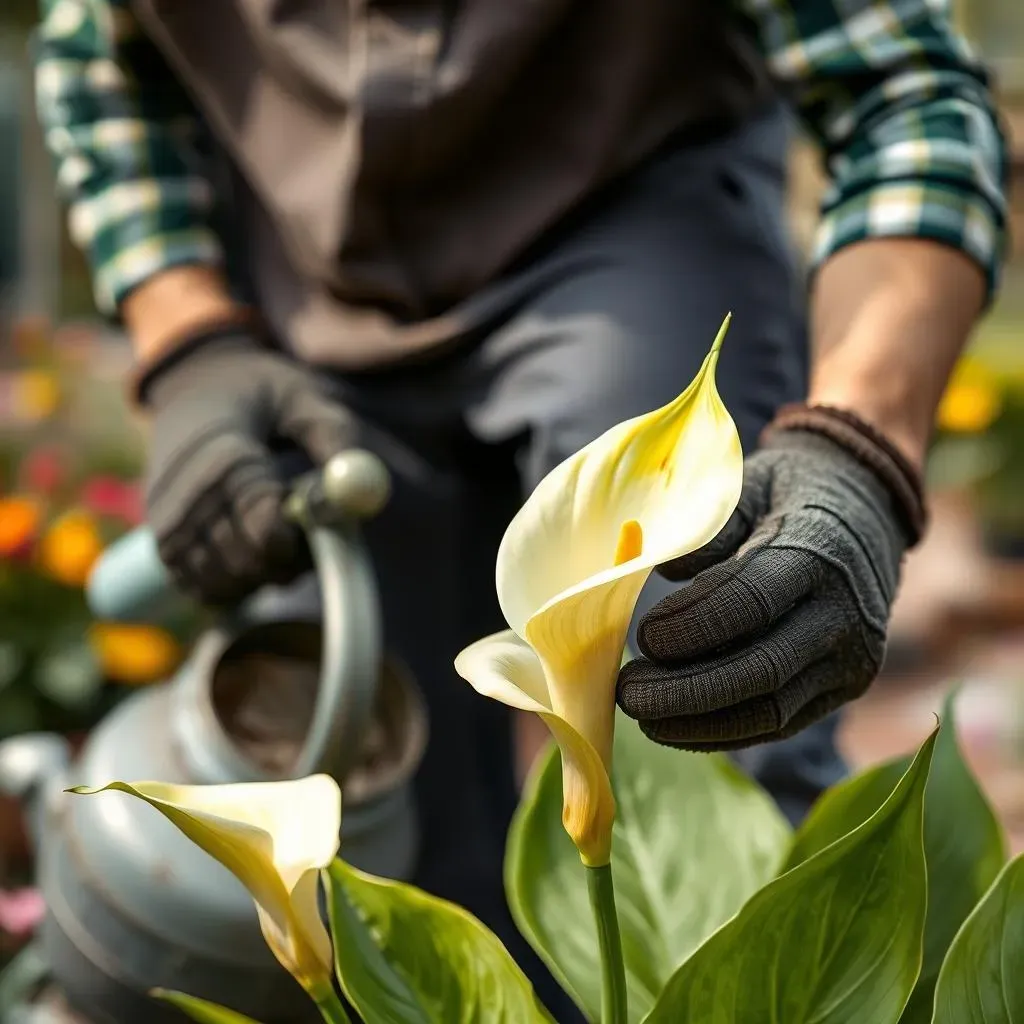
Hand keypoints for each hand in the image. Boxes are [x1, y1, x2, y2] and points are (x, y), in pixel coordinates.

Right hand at [142, 331, 354, 604]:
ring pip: (228, 584)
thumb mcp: (304, 397)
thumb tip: (362, 486)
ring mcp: (167, 526)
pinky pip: (205, 591)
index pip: (265, 525)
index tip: (317, 526)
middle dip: (289, 561)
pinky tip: (251, 550)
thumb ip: (335, 439)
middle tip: (308, 537)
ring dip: (265, 576)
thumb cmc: (261, 395)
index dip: (301, 540)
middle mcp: (187, 497)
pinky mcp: (161, 547)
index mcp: (224, 457)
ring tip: (280, 537)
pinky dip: (237, 586)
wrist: (192, 390)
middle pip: (248, 563)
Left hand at [616, 418, 920, 749]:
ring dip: (698, 720)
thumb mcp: (748, 488)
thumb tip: (658, 571)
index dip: (693, 626)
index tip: (643, 638)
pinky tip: (675, 726)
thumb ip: (707, 532)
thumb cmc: (788, 494)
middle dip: (687, 690)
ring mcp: (850, 658)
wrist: (866, 509)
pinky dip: (723, 732)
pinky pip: (780, 723)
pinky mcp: (843, 688)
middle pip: (761, 668)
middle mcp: (843, 613)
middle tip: (627, 692)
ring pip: (770, 708)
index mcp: (817, 552)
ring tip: (642, 715)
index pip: (752, 600)